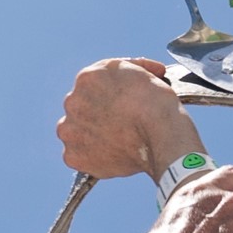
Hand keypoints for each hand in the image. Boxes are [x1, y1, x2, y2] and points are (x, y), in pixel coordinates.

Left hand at [57, 58, 204, 178]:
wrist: (162, 137)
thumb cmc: (158, 106)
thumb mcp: (142, 74)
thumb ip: (125, 75)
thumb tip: (127, 83)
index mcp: (87, 77)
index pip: (95, 86)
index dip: (111, 95)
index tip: (124, 105)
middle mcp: (73, 101)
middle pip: (82, 108)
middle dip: (98, 115)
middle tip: (121, 126)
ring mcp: (70, 129)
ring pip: (77, 132)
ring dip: (91, 135)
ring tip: (117, 143)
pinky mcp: (74, 155)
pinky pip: (80, 156)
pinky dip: (93, 158)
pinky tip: (112, 156)